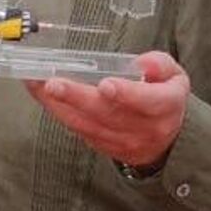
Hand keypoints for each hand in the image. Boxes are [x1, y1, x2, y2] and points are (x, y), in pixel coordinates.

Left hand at [25, 51, 188, 168]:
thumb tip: (145, 64)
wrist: (167, 140)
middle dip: (77, 98)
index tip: (106, 85)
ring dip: (58, 104)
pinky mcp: (103, 146)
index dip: (127, 94)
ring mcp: (122, 141)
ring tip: (37, 84)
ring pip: (87, 124)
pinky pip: (78, 129)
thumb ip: (160, 65)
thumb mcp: (174, 76)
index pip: (148, 102)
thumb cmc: (164, 96)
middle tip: (53, 83)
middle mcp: (144, 129)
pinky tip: (41, 94)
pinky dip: (58, 111)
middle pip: (108, 114)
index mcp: (165, 107)